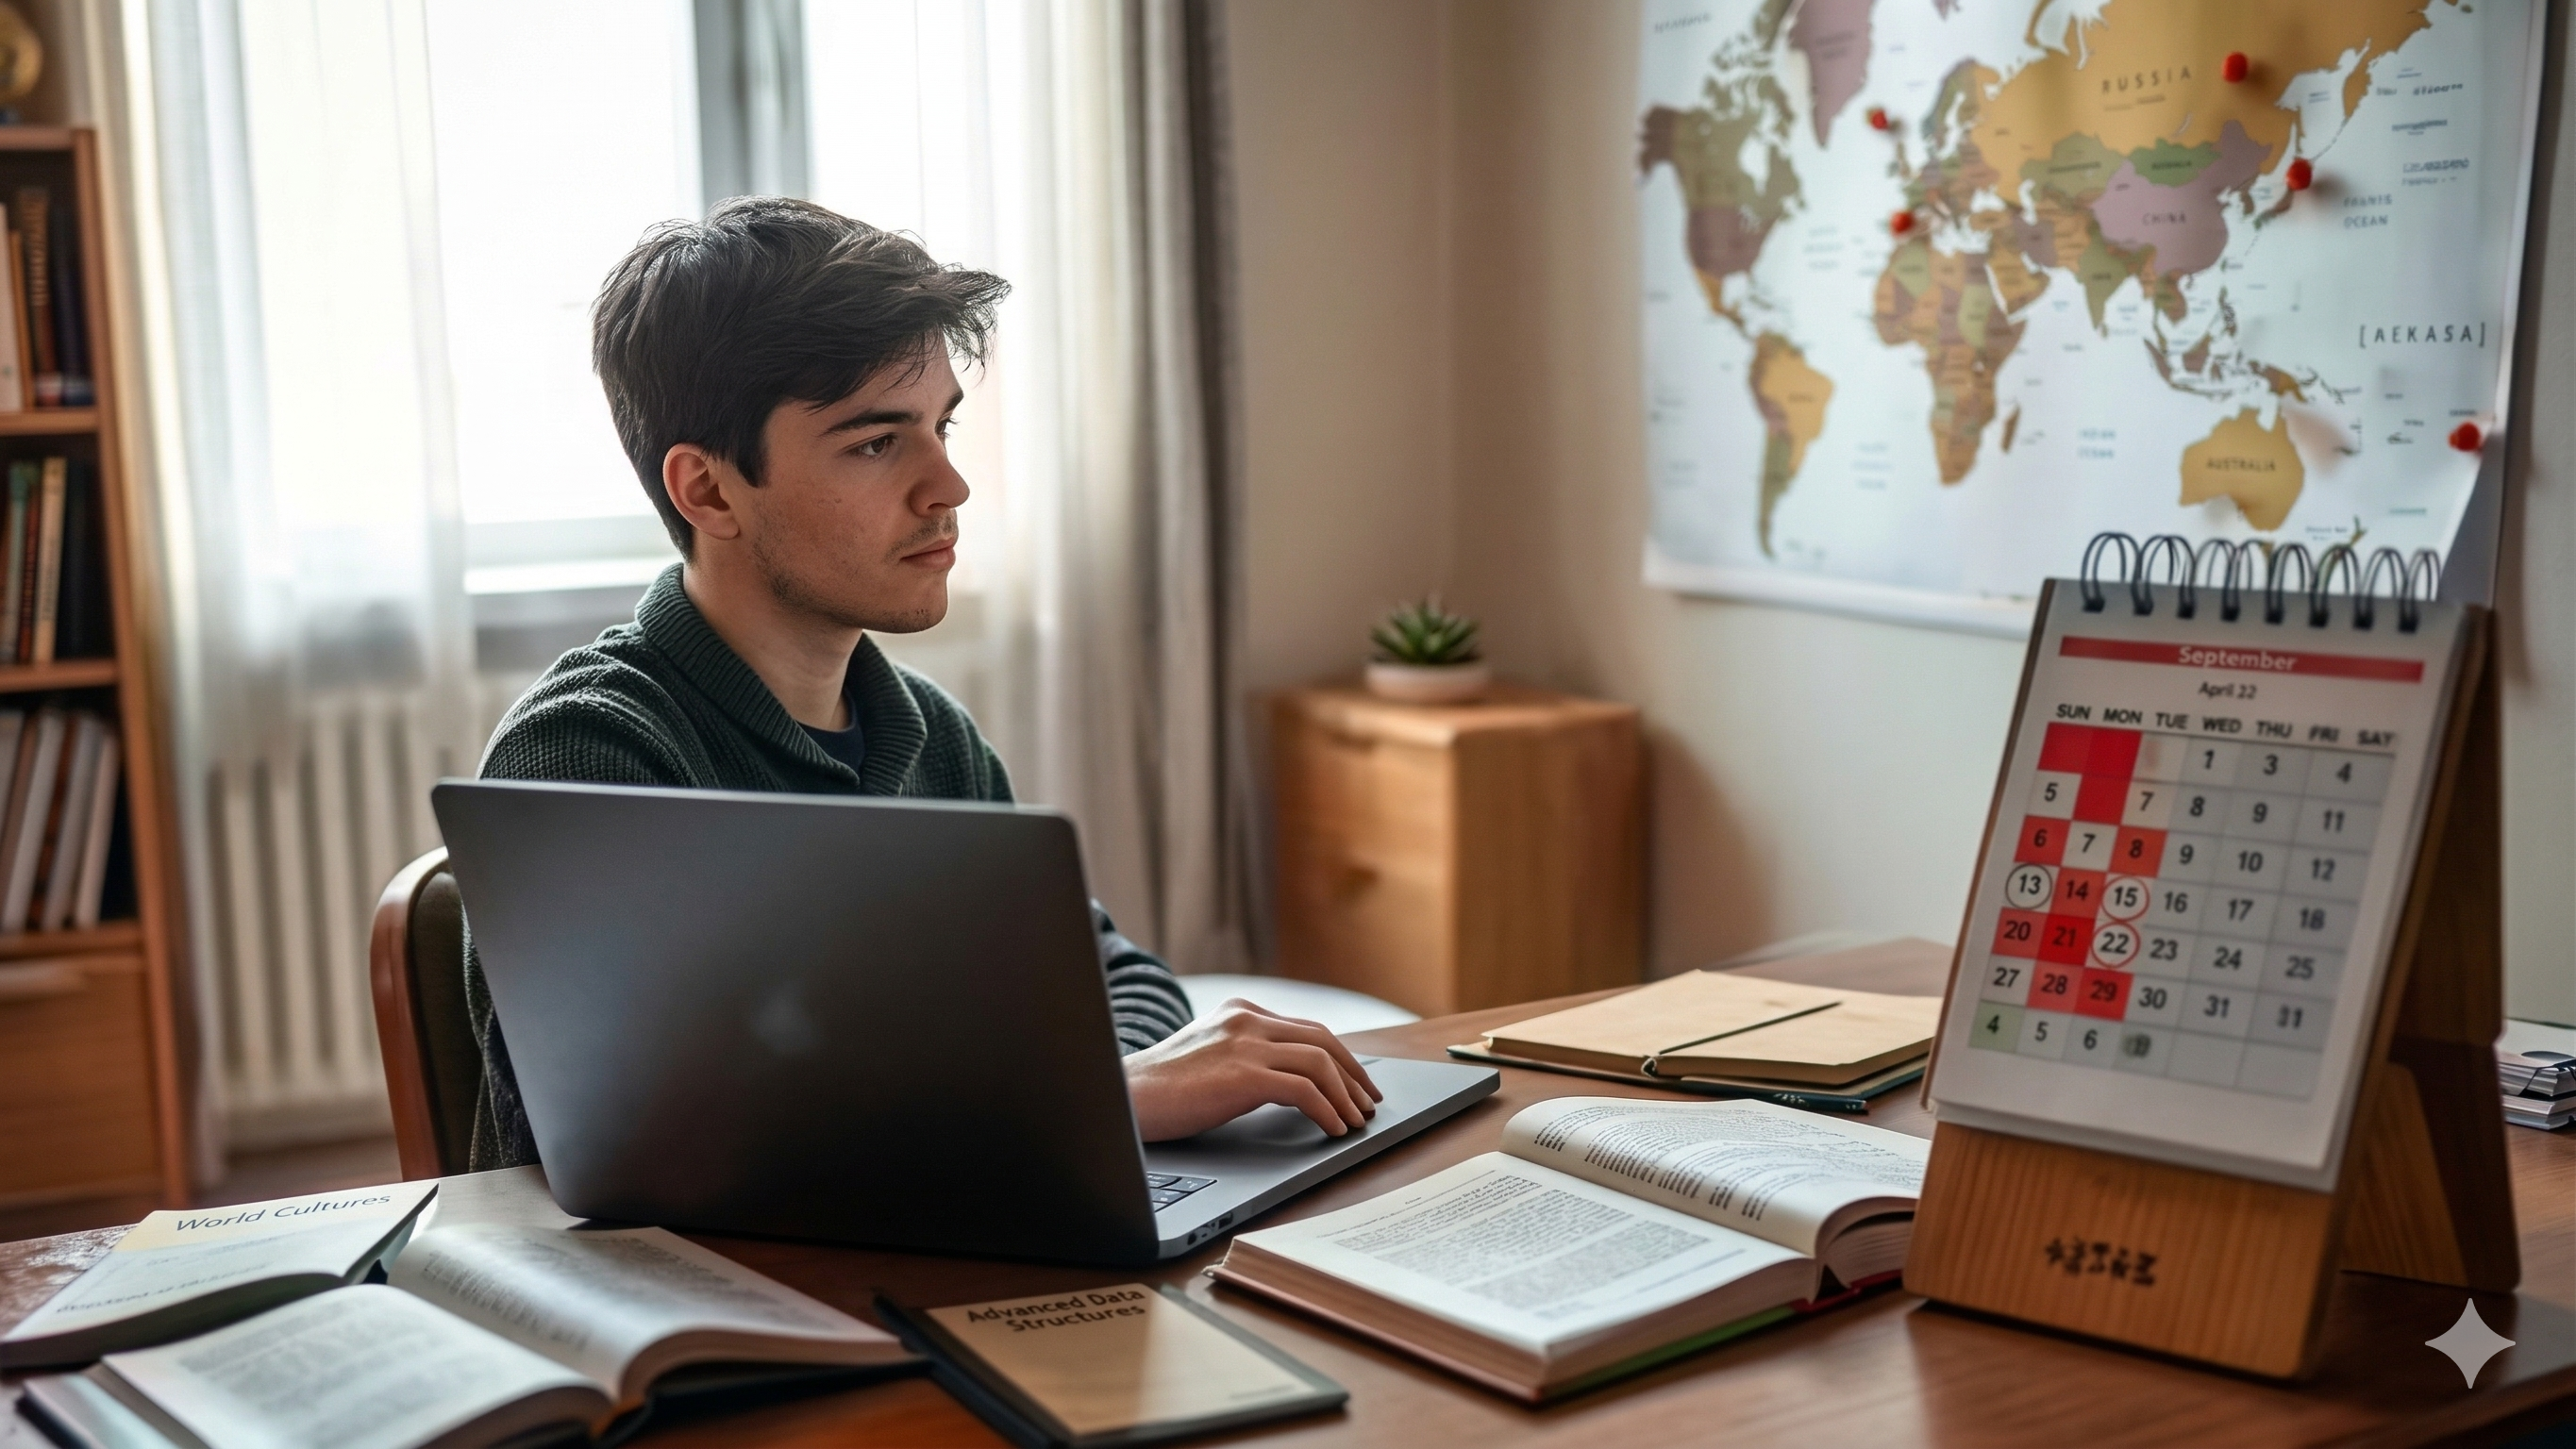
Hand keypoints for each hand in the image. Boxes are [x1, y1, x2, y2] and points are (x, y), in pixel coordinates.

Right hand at [1124, 999, 1384, 1141]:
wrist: (1123, 1097)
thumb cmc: (1160, 1088)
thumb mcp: (1208, 1056)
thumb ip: (1243, 1054)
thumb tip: (1287, 1081)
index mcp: (1239, 1011)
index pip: (1305, 1028)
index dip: (1339, 1056)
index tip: (1355, 1081)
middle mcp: (1246, 1019)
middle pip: (1322, 1039)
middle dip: (1353, 1073)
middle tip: (1369, 1102)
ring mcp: (1245, 1044)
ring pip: (1320, 1061)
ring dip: (1345, 1094)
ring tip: (1356, 1120)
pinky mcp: (1243, 1075)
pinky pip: (1304, 1089)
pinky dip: (1326, 1110)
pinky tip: (1332, 1128)